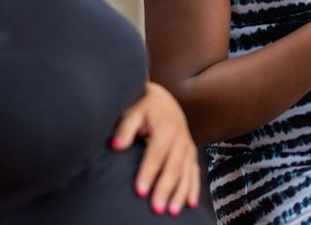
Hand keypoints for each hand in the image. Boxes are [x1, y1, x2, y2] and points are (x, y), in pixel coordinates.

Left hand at [111, 82, 201, 215]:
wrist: (162, 98)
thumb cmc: (143, 106)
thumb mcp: (132, 111)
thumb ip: (125, 128)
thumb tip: (116, 145)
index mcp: (166, 127)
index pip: (155, 154)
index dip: (148, 172)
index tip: (140, 191)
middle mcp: (180, 137)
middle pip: (173, 167)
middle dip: (165, 189)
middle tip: (156, 208)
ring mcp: (187, 145)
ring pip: (186, 172)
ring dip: (180, 193)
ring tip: (172, 211)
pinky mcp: (190, 152)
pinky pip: (194, 172)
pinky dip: (193, 188)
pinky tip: (190, 204)